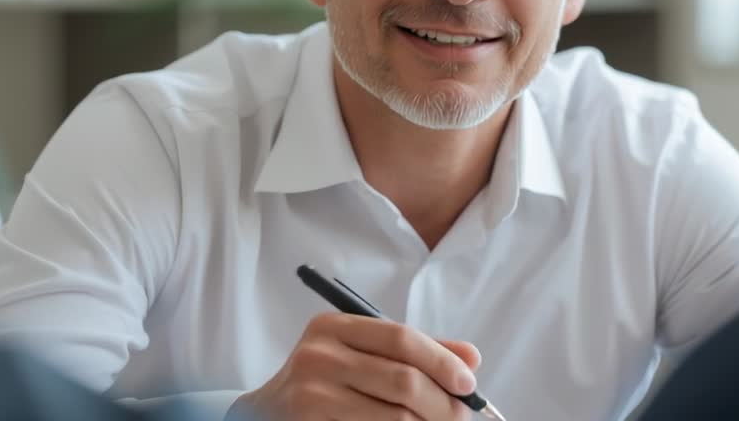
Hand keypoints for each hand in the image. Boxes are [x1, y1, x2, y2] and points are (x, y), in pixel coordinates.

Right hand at [230, 312, 481, 420]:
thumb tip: (472, 360)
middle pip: (403, 381)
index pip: (401, 339)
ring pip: (395, 417)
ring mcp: (311, 396)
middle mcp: (318, 357)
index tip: (469, 384)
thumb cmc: (326, 380)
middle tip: (463, 415)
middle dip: (443, 403)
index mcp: (333, 327)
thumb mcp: (362, 354)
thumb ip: (416, 352)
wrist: (266, 414)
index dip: (442, 361)